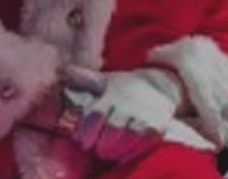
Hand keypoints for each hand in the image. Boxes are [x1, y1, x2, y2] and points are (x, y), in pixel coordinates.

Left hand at [64, 68, 182, 161]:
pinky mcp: (159, 122)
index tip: (82, 140)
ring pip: (132, 135)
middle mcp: (129, 102)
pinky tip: (123, 156)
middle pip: (114, 128)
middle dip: (103, 144)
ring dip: (117, 150)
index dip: (87, 131)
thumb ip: (86, 79)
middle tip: (97, 150)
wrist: (159, 83)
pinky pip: (148, 139)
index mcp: (112, 93)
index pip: (96, 113)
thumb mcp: (105, 80)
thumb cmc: (123, 87)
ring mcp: (146, 112)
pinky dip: (134, 151)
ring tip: (108, 154)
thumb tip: (67, 70)